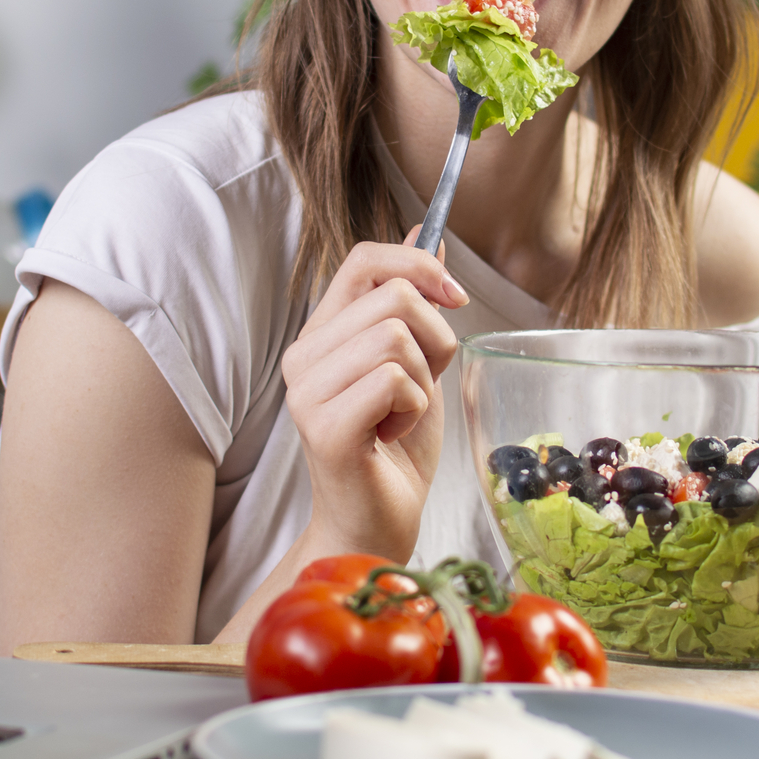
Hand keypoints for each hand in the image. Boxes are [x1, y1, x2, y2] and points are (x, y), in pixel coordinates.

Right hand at [279, 235, 467, 561]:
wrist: (375, 526)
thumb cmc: (394, 450)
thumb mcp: (417, 362)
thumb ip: (414, 300)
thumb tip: (429, 232)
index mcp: (322, 333)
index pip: (363, 260)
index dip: (418, 264)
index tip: (454, 298)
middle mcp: (303, 356)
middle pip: (394, 296)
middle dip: (436, 338)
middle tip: (423, 384)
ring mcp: (307, 391)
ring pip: (397, 337)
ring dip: (425, 380)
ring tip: (403, 414)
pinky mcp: (324, 426)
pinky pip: (395, 380)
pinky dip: (415, 409)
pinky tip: (393, 434)